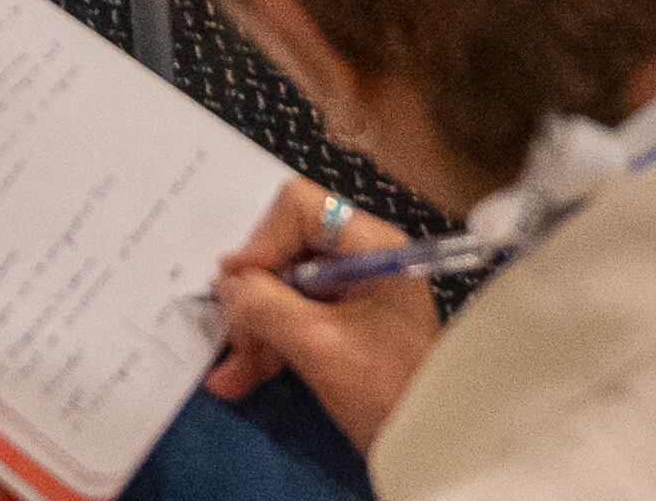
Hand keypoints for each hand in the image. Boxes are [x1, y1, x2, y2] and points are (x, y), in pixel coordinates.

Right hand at [201, 183, 440, 447]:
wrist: (429, 448)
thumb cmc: (385, 389)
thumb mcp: (318, 346)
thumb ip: (265, 306)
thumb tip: (226, 284)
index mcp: (372, 245)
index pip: (301, 208)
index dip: (262, 240)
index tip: (235, 283)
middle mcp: (363, 258)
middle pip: (287, 251)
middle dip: (253, 298)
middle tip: (232, 337)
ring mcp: (354, 293)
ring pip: (286, 291)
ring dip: (254, 330)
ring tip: (231, 375)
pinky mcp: (346, 326)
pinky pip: (296, 321)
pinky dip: (270, 345)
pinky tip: (239, 379)